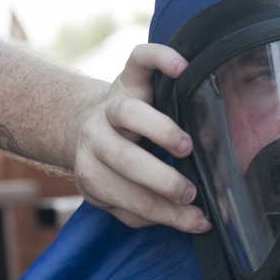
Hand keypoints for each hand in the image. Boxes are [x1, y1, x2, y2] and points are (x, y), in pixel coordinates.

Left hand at [73, 43, 210, 232]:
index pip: (126, 197)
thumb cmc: (111, 168)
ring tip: (186, 146)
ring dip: (159, 132)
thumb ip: (147, 209)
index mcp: (93, 173)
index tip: (198, 221)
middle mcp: (96, 138)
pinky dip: (159, 58)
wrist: (81, 125)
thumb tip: (195, 219)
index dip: (164, 213)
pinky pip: (139, 60)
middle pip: (123, 159)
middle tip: (189, 190)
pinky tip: (181, 67)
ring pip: (128, 112)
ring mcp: (110, 105)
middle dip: (160, 180)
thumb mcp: (117, 195)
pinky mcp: (126, 77)